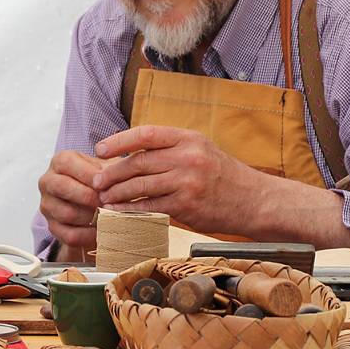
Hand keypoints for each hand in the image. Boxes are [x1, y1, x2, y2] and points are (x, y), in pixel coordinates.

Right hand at [38, 150, 104, 254]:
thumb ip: (109, 169)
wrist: (98, 201)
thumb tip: (113, 177)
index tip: (105, 183)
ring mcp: (47, 205)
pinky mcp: (53, 227)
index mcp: (61, 161)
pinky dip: (90, 234)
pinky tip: (104, 229)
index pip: (67, 163)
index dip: (88, 174)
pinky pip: (70, 234)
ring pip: (67, 213)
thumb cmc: (104, 179)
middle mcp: (48, 181)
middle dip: (88, 196)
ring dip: (91, 216)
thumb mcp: (108, 168)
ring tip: (109, 214)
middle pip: (62, 187)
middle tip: (107, 201)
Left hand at [93, 125, 253, 233]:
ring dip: (117, 194)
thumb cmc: (224, 175)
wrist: (253, 199)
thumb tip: (133, 153)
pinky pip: (150, 208)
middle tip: (96, 181)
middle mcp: (188, 157)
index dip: (119, 140)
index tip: (101, 149)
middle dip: (111, 173)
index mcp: (189, 138)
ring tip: (104, 199)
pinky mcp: (186, 206)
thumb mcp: (202, 150)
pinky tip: (120, 214)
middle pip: (138, 162)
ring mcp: (187, 182)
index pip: (146, 134)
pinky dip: (131, 212)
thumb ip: (172, 149)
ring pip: (140, 186)